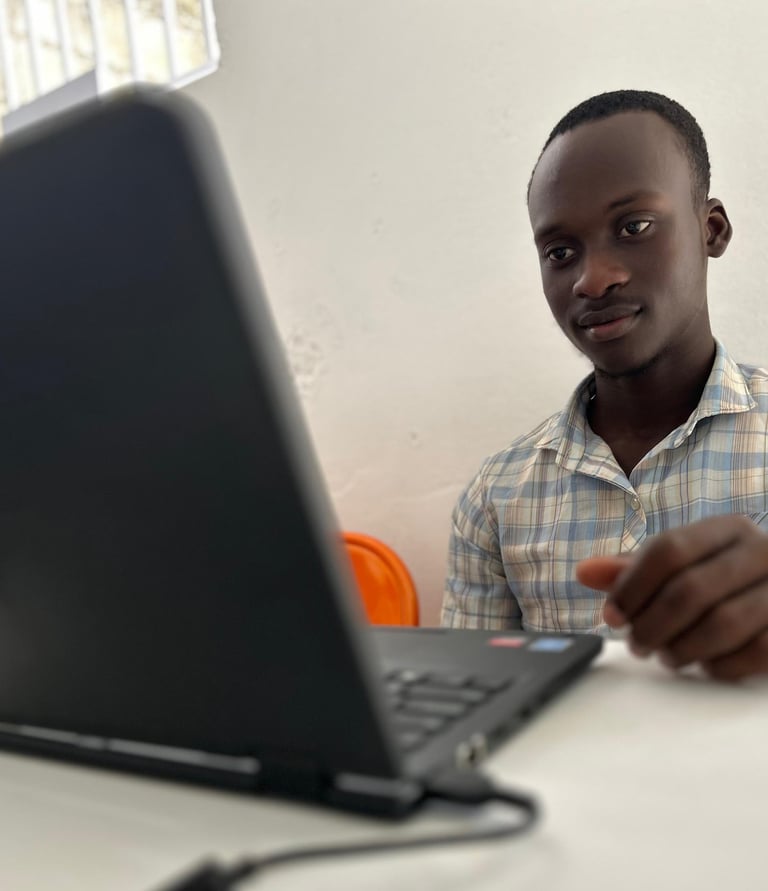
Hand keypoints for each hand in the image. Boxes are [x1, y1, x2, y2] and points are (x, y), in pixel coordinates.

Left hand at [576, 515, 767, 680]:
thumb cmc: (722, 582)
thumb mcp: (681, 568)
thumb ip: (633, 570)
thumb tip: (584, 572)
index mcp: (727, 529)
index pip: (669, 549)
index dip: (632, 586)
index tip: (611, 616)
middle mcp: (761, 551)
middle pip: (690, 589)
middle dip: (652, 625)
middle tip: (636, 645)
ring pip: (722, 623)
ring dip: (682, 648)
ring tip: (665, 656)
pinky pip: (755, 652)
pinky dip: (720, 664)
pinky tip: (704, 665)